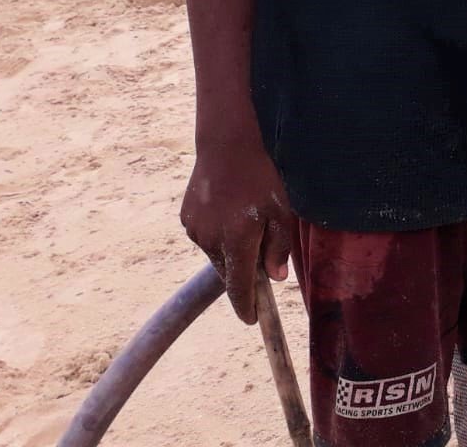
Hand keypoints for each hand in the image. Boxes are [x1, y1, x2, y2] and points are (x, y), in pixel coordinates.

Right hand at [180, 140, 294, 324]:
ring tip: (244, 220)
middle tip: (259, 250)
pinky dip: (217, 235)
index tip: (251, 320)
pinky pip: (205, 238)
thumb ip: (278, 248)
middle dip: (243, 270)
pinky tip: (228, 212)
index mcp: (238, 241)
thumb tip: (275, 278)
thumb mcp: (280, 212)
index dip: (246, 307)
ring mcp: (196, 231)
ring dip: (230, 250)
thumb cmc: (260, 178)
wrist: (227, 147)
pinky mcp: (186, 220)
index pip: (240, 287)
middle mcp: (212, 241)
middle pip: (228, 271)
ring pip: (216, 255)